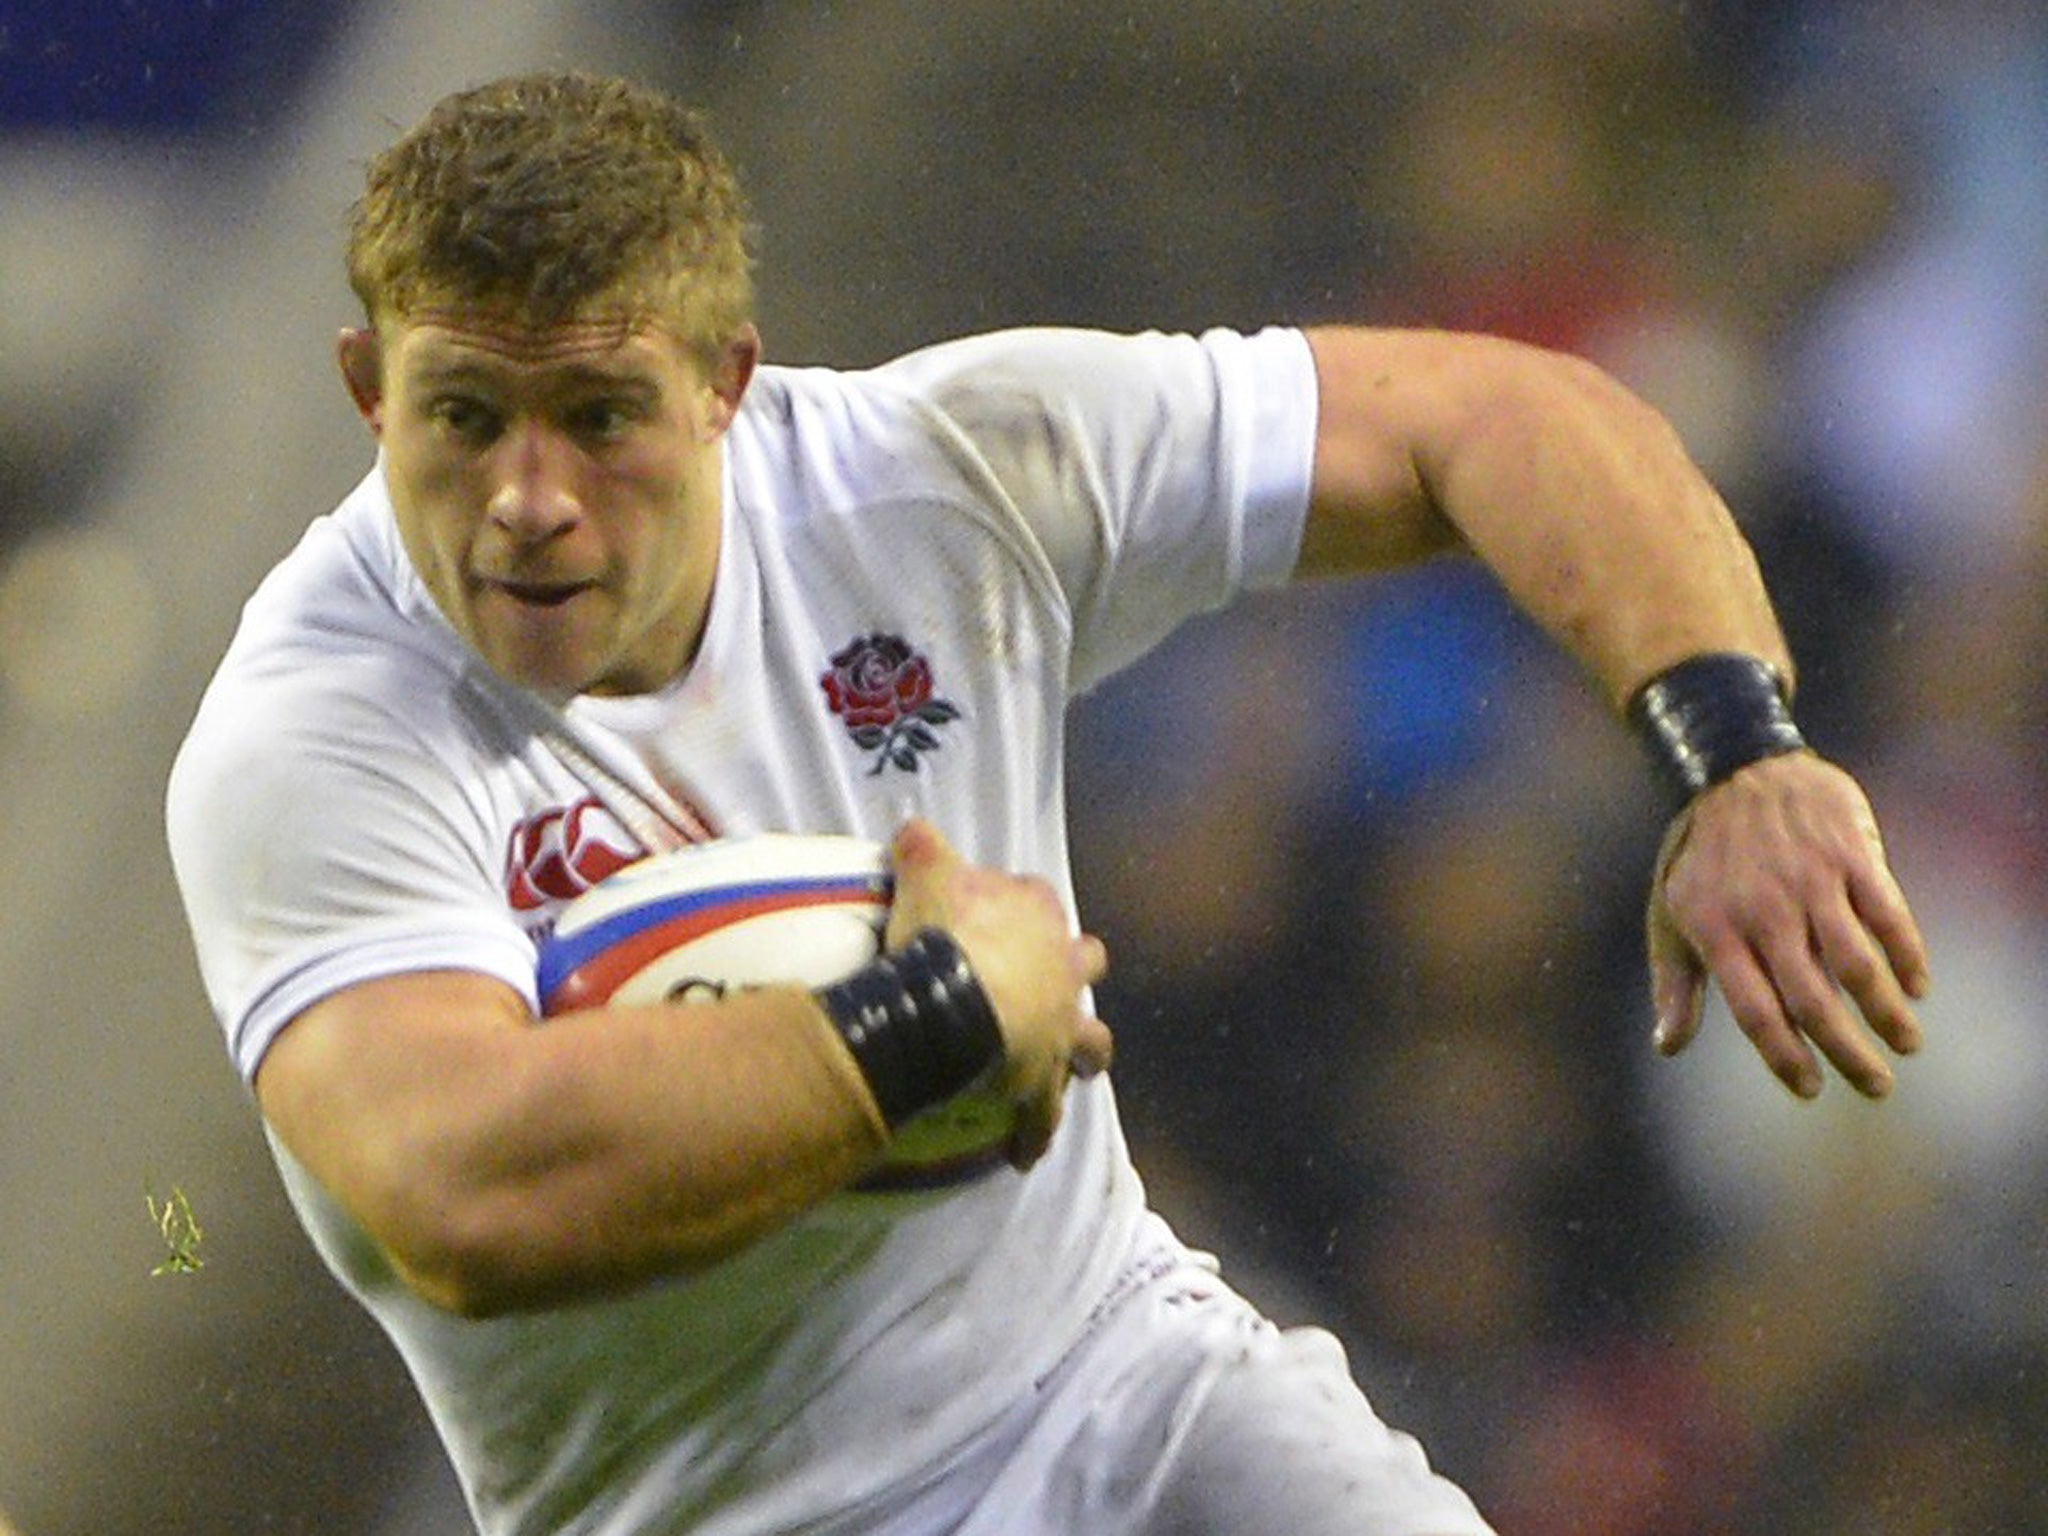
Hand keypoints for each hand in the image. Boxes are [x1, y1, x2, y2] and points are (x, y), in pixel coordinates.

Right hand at [884, 819, 1112, 1165]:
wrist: (953, 1001)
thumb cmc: (942, 931)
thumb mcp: (925, 870)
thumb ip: (922, 846)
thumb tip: (912, 828)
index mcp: (1037, 915)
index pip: (1039, 900)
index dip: (1019, 907)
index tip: (991, 918)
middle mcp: (1063, 969)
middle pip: (1087, 963)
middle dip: (1073, 972)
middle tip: (1042, 985)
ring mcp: (1060, 1027)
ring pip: (1093, 1042)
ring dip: (1081, 1051)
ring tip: (1066, 1065)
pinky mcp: (1043, 1080)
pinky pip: (1045, 1113)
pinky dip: (1035, 1131)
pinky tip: (1024, 1152)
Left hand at [1647, 751, 1929, 1097]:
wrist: (1734, 767)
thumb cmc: (1699, 856)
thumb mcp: (1671, 915)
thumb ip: (1675, 984)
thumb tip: (1667, 1047)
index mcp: (1716, 930)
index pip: (1754, 1010)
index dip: (1783, 1056)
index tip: (1808, 1089)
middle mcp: (1764, 910)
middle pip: (1813, 999)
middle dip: (1848, 1052)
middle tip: (1875, 1087)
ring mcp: (1810, 881)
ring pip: (1858, 964)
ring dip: (1888, 1012)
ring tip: (1906, 1044)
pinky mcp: (1851, 854)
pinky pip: (1888, 915)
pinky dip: (1908, 956)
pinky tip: (1916, 987)